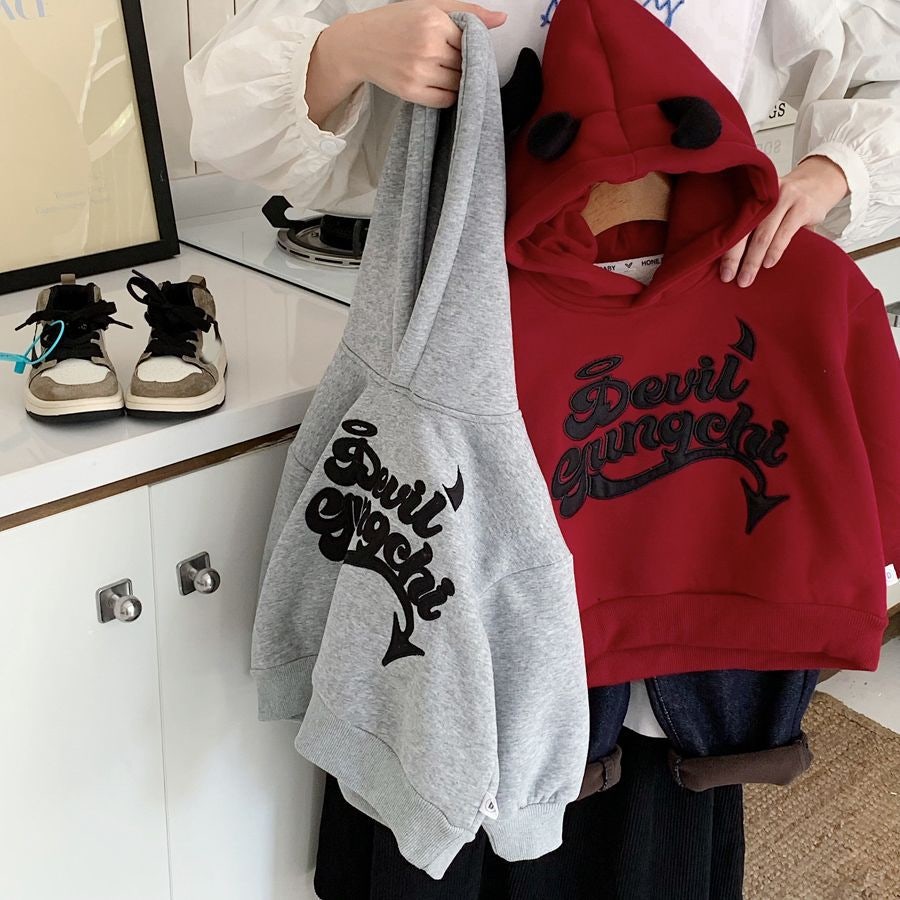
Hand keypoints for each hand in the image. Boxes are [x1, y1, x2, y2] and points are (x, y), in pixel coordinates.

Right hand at [316, 1, 506, 113]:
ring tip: (441, 70)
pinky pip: (445, 100)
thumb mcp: (429, 6)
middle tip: (447, 58)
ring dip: (456, 80)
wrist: (358, 44)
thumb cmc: (395, 23)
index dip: (467, 46)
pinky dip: (447, 95)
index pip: (470, 41)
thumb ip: (466, 11)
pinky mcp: (411, 92)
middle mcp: (428, 47)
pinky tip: (437, 83)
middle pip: (465, 64)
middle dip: (462, 63)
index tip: (457, 45)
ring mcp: (419, 72)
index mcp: (434, 21)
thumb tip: (501, 19)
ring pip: (458, 84)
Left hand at [720, 155, 849, 286]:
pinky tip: (768, 263)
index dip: (724, 249)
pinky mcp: (802, 206)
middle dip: (735, 258)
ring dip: (753, 259)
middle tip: (729, 278)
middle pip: (744, 230)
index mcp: (749, 195)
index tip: (721, 271)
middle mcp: (763, 195)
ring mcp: (784, 198)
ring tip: (747, 278)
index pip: (731, 224)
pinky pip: (785, 232)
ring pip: (763, 234)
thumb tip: (732, 259)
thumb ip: (753, 226)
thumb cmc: (785, 201)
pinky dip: (775, 249)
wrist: (820, 179)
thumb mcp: (766, 208)